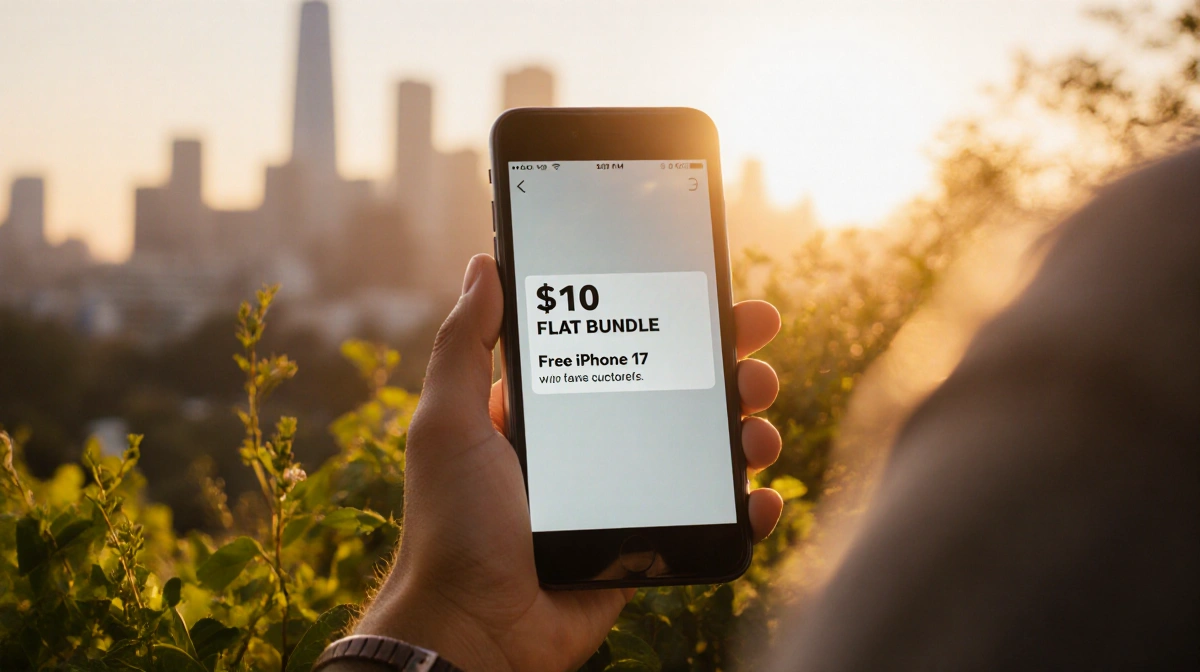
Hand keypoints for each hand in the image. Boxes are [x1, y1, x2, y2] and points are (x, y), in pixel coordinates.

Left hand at [356, 255, 784, 671]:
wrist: (476, 628)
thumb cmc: (453, 525)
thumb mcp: (447, 423)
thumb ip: (464, 345)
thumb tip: (482, 266)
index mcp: (554, 411)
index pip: (625, 349)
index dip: (674, 323)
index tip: (717, 299)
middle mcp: (596, 445)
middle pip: (679, 394)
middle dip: (728, 373)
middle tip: (758, 363)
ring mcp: (627, 495)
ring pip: (705, 452)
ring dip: (745, 434)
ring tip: (758, 433)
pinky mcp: (647, 543)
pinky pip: (711, 518)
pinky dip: (745, 506)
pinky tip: (760, 496)